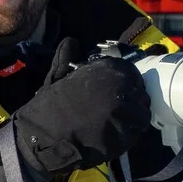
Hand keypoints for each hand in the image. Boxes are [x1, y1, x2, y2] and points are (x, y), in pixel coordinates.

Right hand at [3, 55, 151, 176]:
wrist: (42, 136)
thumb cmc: (50, 106)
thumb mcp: (58, 75)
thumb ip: (68, 58)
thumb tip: (71, 41)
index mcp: (108, 72)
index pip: (133, 75)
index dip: (128, 85)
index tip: (121, 92)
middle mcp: (120, 92)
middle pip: (140, 97)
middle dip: (132, 103)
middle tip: (118, 110)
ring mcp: (123, 117)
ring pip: (140, 118)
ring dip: (131, 121)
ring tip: (116, 124)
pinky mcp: (123, 139)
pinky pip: (133, 136)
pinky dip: (126, 136)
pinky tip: (112, 136)